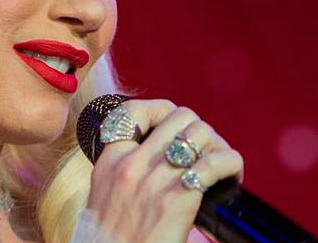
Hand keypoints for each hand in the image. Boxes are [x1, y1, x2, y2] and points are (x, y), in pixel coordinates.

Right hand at [85, 99, 243, 242]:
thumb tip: (159, 157)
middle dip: (199, 129)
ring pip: (200, 132)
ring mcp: (153, 180)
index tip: (176, 129)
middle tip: (206, 152)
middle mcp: (130, 164)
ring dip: (217, 145)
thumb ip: (125, 172)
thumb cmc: (113, 239)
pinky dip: (231, 165)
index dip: (161, 111)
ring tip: (221, 166)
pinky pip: (214, 163)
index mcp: (110, 161)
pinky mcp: (177, 200)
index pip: (132, 111)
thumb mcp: (106, 195)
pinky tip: (233, 179)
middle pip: (179, 117)